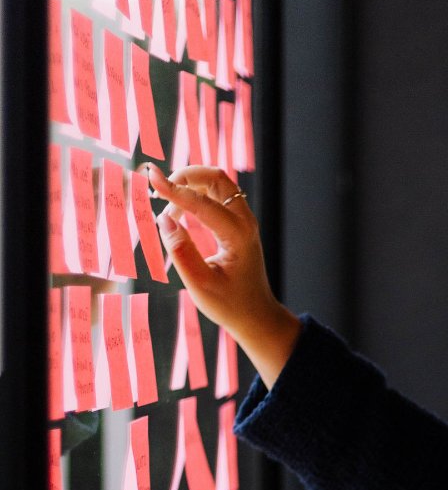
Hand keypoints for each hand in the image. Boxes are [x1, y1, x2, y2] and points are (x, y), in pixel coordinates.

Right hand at [143, 162, 299, 386]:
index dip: (174, 189)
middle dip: (186, 175)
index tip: (150, 178)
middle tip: (160, 190)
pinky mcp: (237, 222)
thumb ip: (182, 252)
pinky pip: (217, 195)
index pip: (202, 202)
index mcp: (237, 235)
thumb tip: (164, 220)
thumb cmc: (229, 304)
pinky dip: (196, 193)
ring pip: (217, 183)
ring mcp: (243, 220)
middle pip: (216, 177)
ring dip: (190, 183)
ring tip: (167, 206)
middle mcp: (245, 221)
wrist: (255, 314)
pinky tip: (178, 212)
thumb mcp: (200, 285)